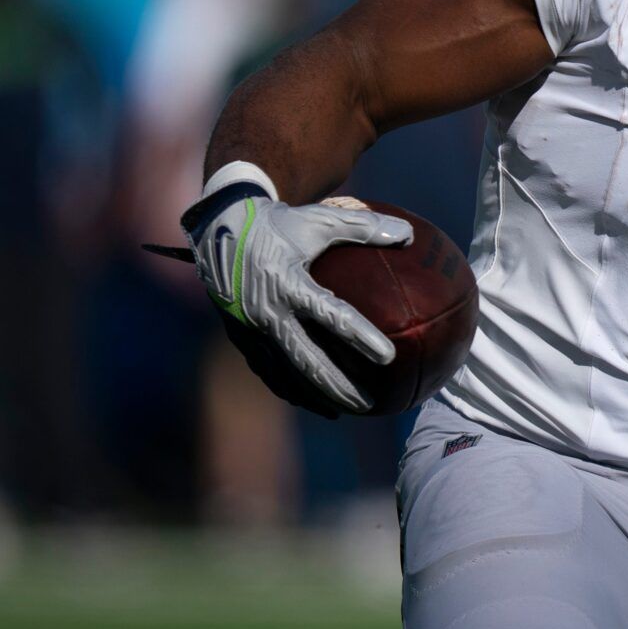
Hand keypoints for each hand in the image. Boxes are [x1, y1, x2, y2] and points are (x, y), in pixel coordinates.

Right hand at [184, 182, 412, 414]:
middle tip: (370, 404)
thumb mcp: (320, 219)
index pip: (330, 315)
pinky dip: (292, 390)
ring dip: (316, 395)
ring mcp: (249, 328)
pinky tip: (318, 404)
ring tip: (350, 410)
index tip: (388, 357)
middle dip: (337, 385)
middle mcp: (266, 311)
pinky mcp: (240, 337)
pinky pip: (268, 371)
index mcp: (287, 281)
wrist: (218, 228)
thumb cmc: (279, 223)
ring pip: (285, 373)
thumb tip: (409, 234)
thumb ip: (364, 227)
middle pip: (305, 358)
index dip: (359, 337)